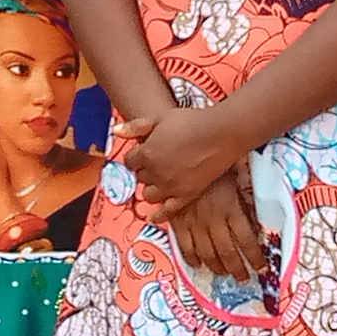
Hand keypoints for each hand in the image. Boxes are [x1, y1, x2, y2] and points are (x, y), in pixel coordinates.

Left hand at [115, 93, 244, 216]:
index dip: (137, 156)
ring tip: (161, 179)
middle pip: (140, 177)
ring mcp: (170, 187)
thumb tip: (116, 131)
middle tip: (156, 162)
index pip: (130, 161)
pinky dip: (158, 215)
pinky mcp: (186, 196)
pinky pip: (167, 211)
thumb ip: (135, 126)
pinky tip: (153, 217)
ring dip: (152, 187)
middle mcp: (155, 173)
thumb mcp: (159, 118)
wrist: (221, 134)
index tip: (144, 152)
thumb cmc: (191, 122)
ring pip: (149, 195)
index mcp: (146, 153)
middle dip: (145, 170)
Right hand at [167, 170, 268, 283]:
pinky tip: (198, 264)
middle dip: (238, 269)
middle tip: (244, 278)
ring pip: (207, 253)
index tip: (261, 267)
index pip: (247, 240)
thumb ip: (245, 198)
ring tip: (225, 274)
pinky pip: (184, 245)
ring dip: (217, 267)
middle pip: (228, 252)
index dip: (255, 257)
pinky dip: (191, 258)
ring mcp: (194, 222)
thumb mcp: (237, 176)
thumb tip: (257, 216)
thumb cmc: (215, 162)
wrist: (183, 155)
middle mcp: (214, 220)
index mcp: (231, 209)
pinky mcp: (178, 221)